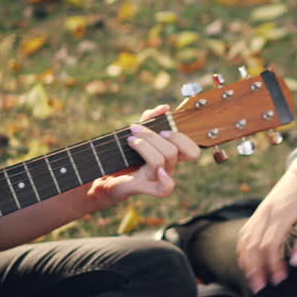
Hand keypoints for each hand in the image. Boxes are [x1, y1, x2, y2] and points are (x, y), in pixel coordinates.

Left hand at [85, 105, 199, 211]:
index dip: (181, 138)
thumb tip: (164, 108)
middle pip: (173, 152)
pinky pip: (166, 188)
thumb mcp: (137, 132)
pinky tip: (159, 171)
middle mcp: (168, 168)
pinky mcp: (146, 187)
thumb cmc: (122, 154)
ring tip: (129, 140)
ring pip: (161, 161)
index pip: (192, 151)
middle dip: (152, 136)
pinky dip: (166, 179)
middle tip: (135, 129)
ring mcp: (158, 178)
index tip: (162, 129)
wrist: (104, 175)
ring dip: (144, 146)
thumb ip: (150, 119)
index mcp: (170, 156)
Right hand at [236, 153, 296, 292]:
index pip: (271, 245)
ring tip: (252, 279)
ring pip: (246, 239)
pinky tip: (246, 260)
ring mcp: (261, 211)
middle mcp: (267, 213)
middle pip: (254, 245)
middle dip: (255, 268)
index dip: (272, 265)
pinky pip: (246, 231)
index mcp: (283, 214)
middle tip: (260, 288)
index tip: (279, 280)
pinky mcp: (260, 210)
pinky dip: (243, 248)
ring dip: (247, 261)